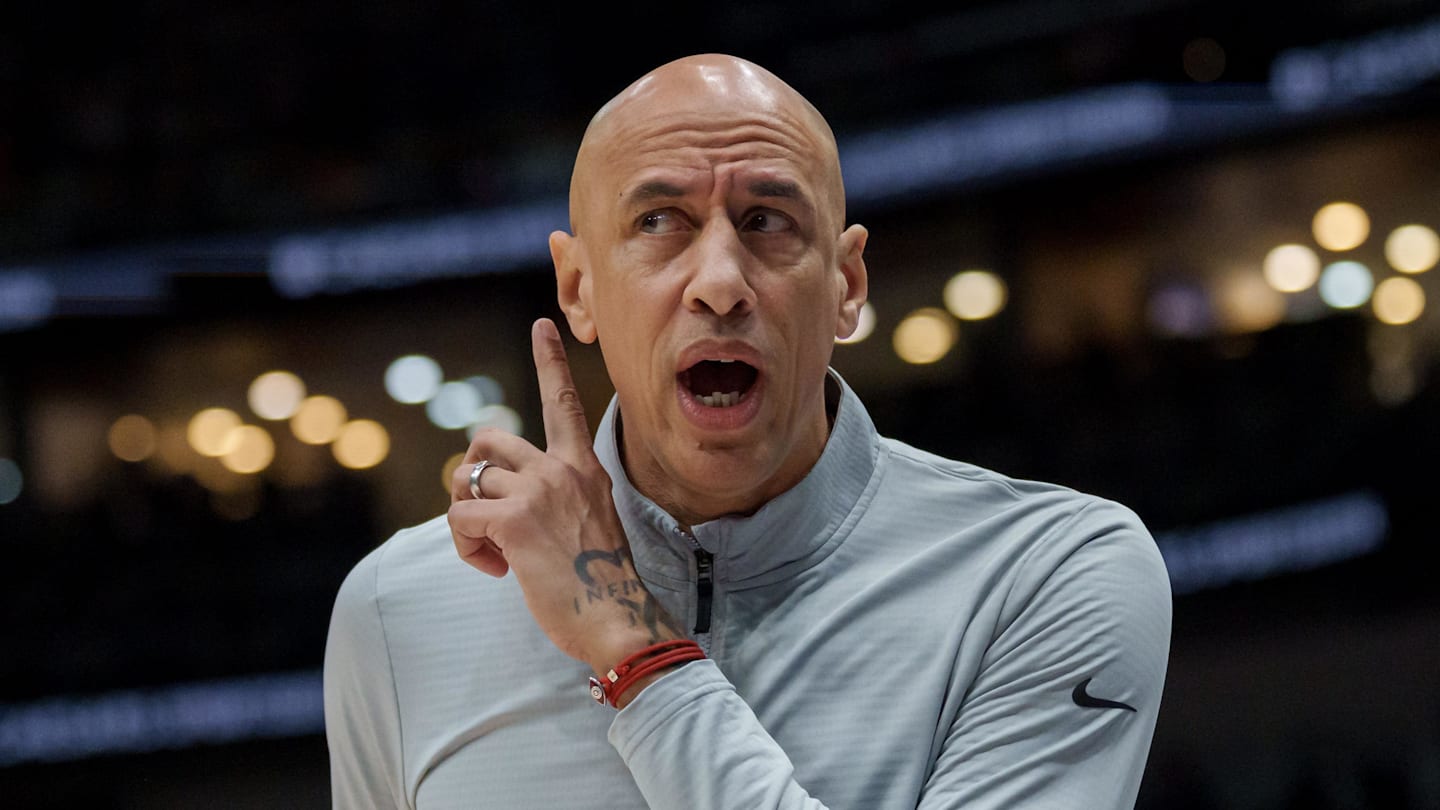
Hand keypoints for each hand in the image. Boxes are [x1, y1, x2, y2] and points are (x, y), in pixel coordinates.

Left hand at [448, 318, 685, 676]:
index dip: (548, 361)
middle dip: (469, 476)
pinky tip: (497, 569)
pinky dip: (467, 548)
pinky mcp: (516, 521)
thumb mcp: (590, 521)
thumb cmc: (601, 583)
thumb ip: (557, 497)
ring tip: (493, 553)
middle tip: (482, 518)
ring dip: (466, 520)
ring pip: (466, 481)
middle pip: (487, 439)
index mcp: (584, 467)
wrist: (617, 618)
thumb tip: (505, 500)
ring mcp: (540, 491)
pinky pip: (460, 519)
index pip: (564, 402)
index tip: (540, 325)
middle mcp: (563, 469)